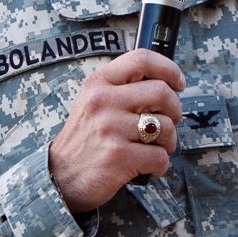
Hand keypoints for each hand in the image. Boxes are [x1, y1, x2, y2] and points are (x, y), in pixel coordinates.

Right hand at [47, 48, 184, 212]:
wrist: (59, 177)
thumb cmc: (85, 139)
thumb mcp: (93, 102)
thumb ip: (122, 88)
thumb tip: (165, 82)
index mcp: (98, 83)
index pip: (141, 59)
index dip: (168, 68)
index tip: (178, 82)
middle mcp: (103, 101)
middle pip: (161, 92)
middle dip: (175, 110)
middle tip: (169, 121)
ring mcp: (110, 128)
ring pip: (166, 126)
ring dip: (169, 141)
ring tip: (156, 147)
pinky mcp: (117, 156)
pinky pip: (159, 156)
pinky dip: (161, 165)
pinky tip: (149, 166)